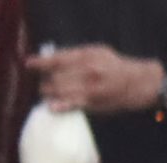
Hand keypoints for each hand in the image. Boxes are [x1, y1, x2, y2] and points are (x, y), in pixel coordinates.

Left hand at [28, 43, 159, 116]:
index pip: (57, 59)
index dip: (40, 62)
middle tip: (44, 84)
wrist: (137, 83)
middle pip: (55, 76)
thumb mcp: (98, 51)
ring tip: (47, 94)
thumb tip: (55, 58)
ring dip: (50, 93)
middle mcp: (86, 70)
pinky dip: (58, 105)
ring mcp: (88, 88)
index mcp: (86, 55)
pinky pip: (70, 104)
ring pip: (60, 90)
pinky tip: (51, 106)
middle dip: (46, 81)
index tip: (29, 64)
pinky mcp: (92, 103)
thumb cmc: (116, 67)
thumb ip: (77, 54)